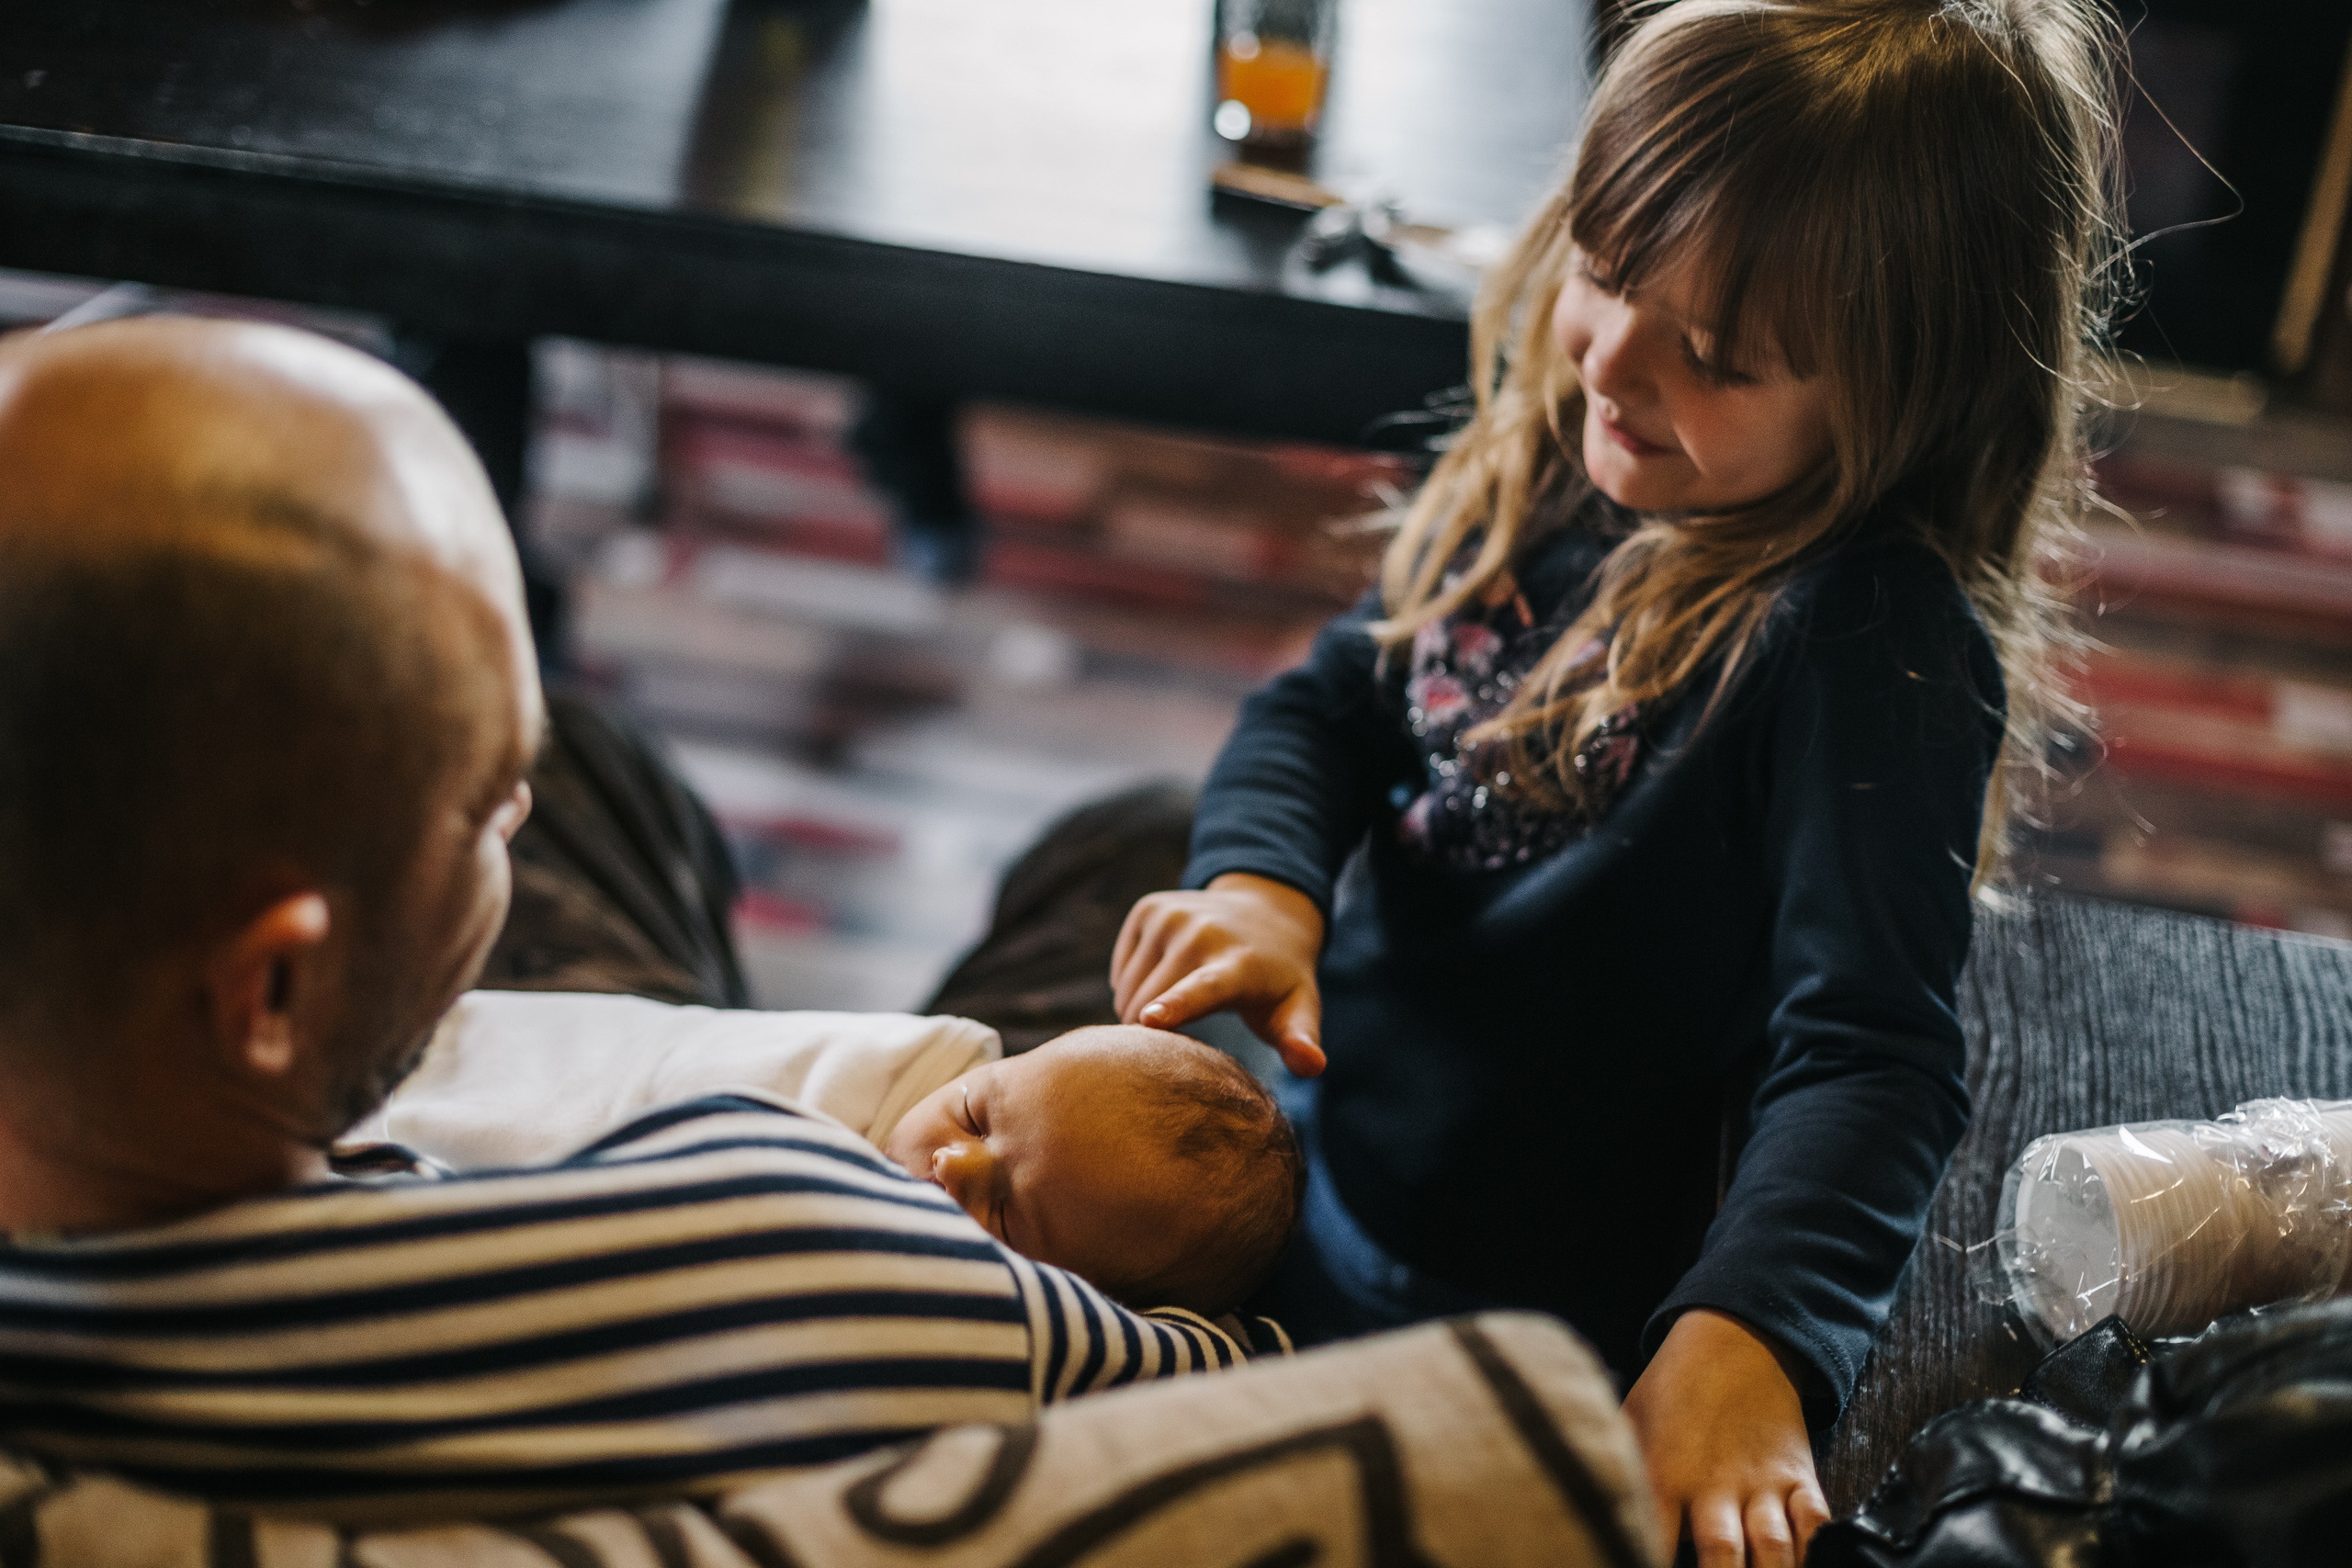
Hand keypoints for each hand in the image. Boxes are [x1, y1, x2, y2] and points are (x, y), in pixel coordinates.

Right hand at [1110, 873, 1326, 1075]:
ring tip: (1177, 1006)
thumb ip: (1301, 1039)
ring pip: (1128, 991)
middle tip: (1181, 1041)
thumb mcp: (1299, 1008)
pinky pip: (1120, 972)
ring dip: (1140, 1012)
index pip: (1201, 989)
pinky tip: (1166, 977)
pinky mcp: (1148, 909)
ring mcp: (1170, 917)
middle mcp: (1200, 933)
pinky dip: (1133, 986)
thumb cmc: (1279, 978)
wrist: (1266, 909)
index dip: (1174, 1007)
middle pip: (1148, 1004)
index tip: (1148, 1020)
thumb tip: (1312, 1065)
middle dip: (1152, 1036)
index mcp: (1238, 965)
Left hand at [1622, 1309, 1829, 1567]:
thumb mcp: (1630, 1417)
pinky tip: (1805, 1554)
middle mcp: (1715, 1483)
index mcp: (1666, 1473)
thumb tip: (1584, 1494)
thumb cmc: (1673, 1383)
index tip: (1632, 1561)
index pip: (1652, 1539)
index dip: (1645, 1559)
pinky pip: (1815, 1516)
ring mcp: (1761, 1480)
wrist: (1734, 1336)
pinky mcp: (1797, 1472)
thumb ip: (1617, 1464)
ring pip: (1774, 1546)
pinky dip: (1813, 1542)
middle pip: (1720, 1553)